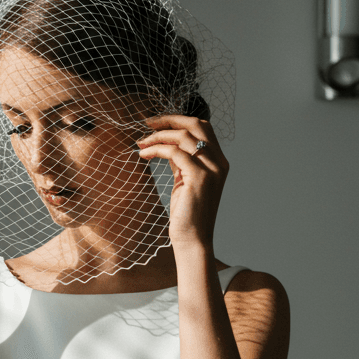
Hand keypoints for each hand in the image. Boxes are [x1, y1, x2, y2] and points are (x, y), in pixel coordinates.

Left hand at [136, 115, 228, 250]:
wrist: (192, 240)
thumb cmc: (187, 214)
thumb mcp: (184, 181)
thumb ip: (181, 161)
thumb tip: (166, 143)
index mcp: (218, 161)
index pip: (202, 128)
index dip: (178, 120)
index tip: (156, 123)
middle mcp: (218, 162)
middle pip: (196, 124)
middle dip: (169, 119)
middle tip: (147, 123)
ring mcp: (211, 169)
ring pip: (183, 136)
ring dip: (158, 136)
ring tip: (140, 143)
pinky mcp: (199, 177)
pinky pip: (174, 152)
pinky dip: (156, 149)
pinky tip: (143, 155)